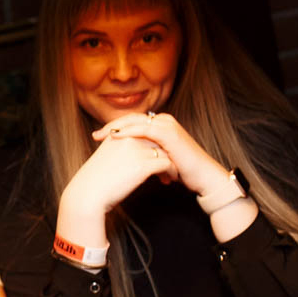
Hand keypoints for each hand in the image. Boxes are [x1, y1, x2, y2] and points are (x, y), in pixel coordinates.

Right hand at [59, 129, 176, 223]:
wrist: (87, 194)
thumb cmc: (94, 180)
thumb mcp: (104, 156)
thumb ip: (118, 149)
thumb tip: (130, 155)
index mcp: (118, 133)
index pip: (144, 128)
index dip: (154, 140)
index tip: (157, 152)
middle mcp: (129, 138)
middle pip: (157, 138)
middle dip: (165, 151)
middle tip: (168, 165)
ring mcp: (137, 151)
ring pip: (165, 151)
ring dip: (171, 163)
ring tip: (170, 175)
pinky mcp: (143, 165)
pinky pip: (166, 164)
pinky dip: (171, 172)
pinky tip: (168, 180)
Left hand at [91, 112, 227, 199]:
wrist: (203, 177)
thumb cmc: (182, 172)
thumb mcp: (158, 161)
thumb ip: (145, 155)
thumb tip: (126, 162)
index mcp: (160, 125)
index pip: (132, 122)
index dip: (114, 128)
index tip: (97, 138)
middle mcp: (163, 121)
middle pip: (131, 119)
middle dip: (111, 126)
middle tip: (94, 135)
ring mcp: (167, 126)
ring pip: (136, 121)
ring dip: (117, 127)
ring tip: (101, 136)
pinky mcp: (170, 134)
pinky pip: (145, 129)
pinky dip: (129, 132)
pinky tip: (116, 137)